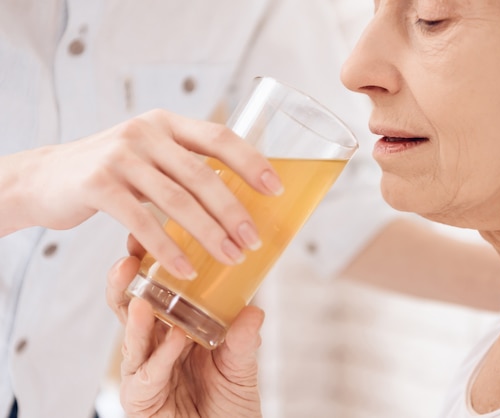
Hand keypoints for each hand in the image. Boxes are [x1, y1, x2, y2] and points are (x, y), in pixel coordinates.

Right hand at [0, 109, 282, 278]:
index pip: (220, 137)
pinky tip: (186, 270)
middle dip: (234, 211)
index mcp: (168, 123)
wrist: (47, 177)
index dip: (252, 162)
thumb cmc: (113, 173)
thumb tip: (238, 202)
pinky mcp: (99, 184)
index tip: (276, 190)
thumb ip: (185, 166)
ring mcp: (120, 156)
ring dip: (209, 234)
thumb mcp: (150, 155)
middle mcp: (147, 132)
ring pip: (177, 200)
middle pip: (203, 175)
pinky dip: (168, 249)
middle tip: (254, 240)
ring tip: (232, 258)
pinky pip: (142, 221)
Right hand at [106, 236, 263, 417]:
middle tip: (129, 259)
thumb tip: (254, 309)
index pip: (155, 290)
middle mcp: (154, 345)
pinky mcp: (141, 398)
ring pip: (131, 339)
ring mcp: (144, 371)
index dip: (149, 265)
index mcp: (173, 327)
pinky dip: (161, 356)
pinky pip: (147, 374)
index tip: (147, 240)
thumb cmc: (229, 401)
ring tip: (142, 298)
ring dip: (135, 317)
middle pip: (130, 308)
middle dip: (125, 284)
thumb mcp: (241, 364)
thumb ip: (243, 339)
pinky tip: (175, 338)